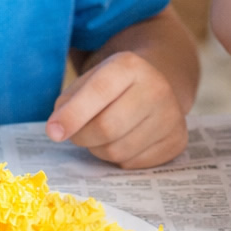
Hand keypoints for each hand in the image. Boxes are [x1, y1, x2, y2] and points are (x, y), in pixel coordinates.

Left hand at [45, 51, 187, 168]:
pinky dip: (120, 159)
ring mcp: (171, 116)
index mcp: (130, 66)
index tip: (53, 132)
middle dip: (82, 137)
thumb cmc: (111, 87)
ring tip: (103, 135)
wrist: (154, 86)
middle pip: (107, 128)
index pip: (99, 92)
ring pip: (118, 151)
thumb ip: (68, 103)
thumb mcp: (88, 81)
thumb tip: (58, 131)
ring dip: (99, 150)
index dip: (72, 115)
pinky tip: (124, 141)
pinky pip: (133, 164)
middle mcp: (157, 88)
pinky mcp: (177, 141)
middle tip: (76, 134)